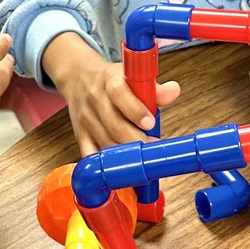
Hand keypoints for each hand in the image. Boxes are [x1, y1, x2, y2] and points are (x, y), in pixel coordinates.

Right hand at [45, 41, 180, 156]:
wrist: (77, 79)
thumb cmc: (109, 80)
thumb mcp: (131, 77)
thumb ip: (154, 88)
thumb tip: (173, 91)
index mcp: (109, 81)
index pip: (119, 94)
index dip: (135, 110)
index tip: (150, 123)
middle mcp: (95, 100)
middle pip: (114, 126)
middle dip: (136, 140)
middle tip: (154, 148)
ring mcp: (86, 119)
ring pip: (106, 143)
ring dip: (126, 156)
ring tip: (143, 160)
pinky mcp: (80, 135)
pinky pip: (90, 155)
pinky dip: (105, 166)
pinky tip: (120, 171)